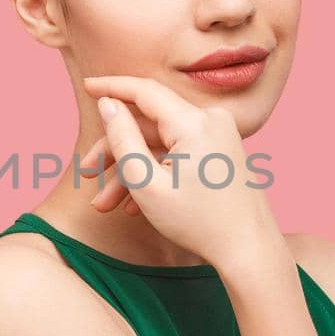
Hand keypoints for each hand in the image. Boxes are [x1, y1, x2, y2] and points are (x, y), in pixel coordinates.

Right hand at [79, 74, 282, 268]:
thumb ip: (122, 138)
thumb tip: (108, 104)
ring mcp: (220, 136)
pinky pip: (180, 153)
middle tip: (86, 174)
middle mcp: (211, 120)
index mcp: (194, 123)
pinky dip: (157, 173)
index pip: (143, 91)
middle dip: (114, 151)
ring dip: (132, 170)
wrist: (249, 250)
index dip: (111, 87)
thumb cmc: (199, 222)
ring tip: (106, 204)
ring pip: (161, 143)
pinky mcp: (222, 152)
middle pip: (149, 123)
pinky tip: (134, 204)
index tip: (85, 85)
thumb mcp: (147, 184)